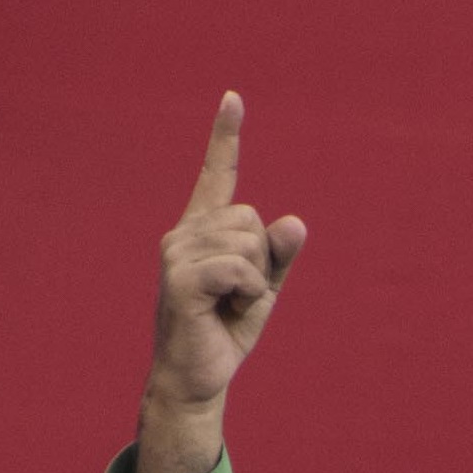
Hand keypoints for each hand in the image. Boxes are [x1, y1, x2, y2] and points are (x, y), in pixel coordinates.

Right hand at [135, 93, 303, 472]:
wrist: (199, 374)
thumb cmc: (226, 328)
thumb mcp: (264, 288)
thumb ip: (280, 256)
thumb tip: (295, 221)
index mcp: (204, 229)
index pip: (218, 175)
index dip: (226, 136)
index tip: (234, 97)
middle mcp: (184, 232)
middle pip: (253, 219)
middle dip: (263, 260)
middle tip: (239, 294)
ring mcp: (177, 252)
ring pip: (248, 243)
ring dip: (254, 281)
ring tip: (228, 303)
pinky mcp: (180, 278)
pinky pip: (239, 269)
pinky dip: (248, 292)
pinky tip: (226, 309)